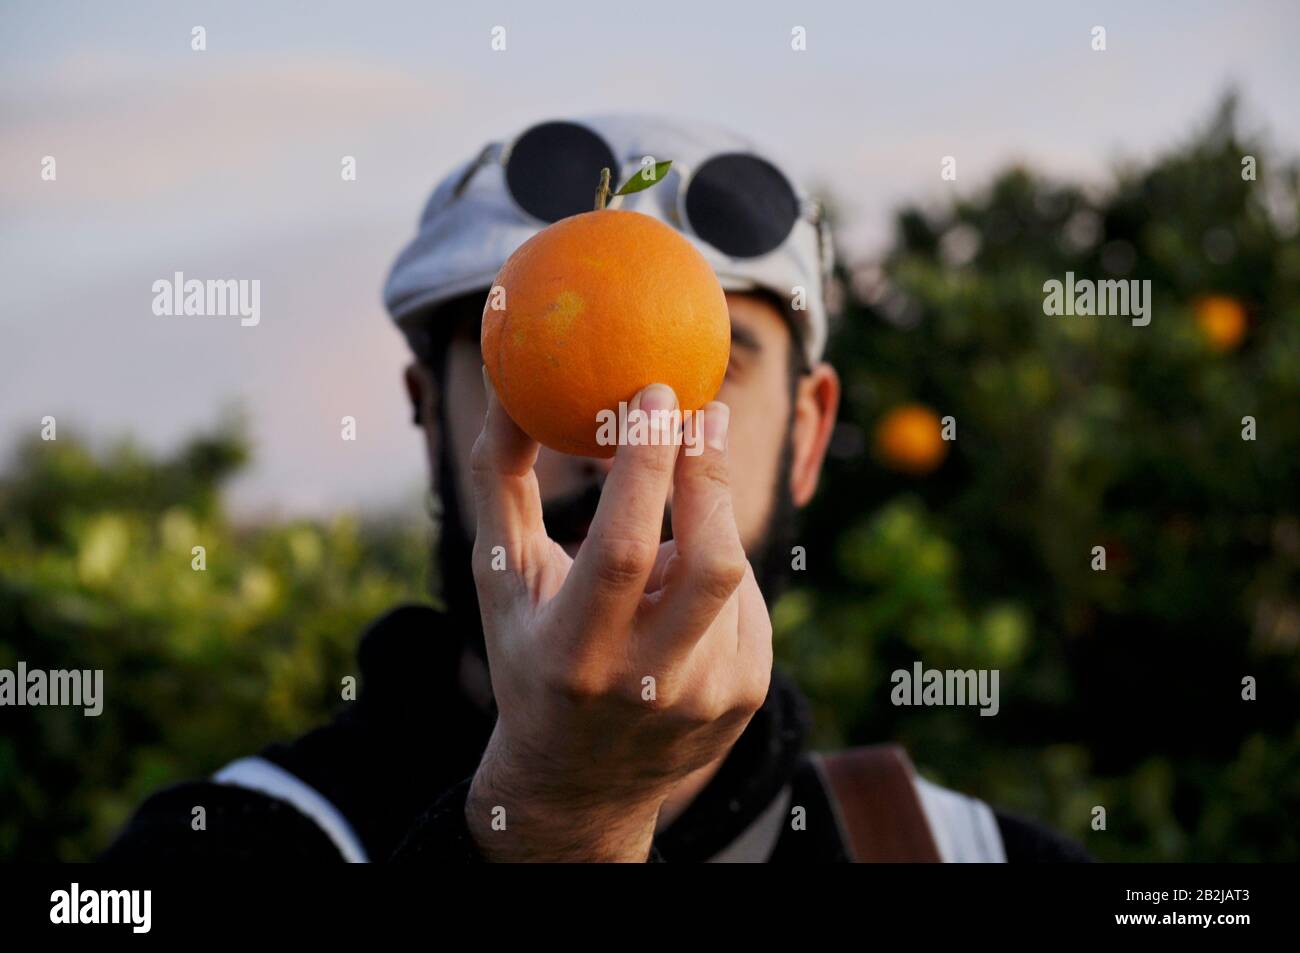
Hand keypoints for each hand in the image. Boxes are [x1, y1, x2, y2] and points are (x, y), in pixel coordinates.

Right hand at [464, 372, 772, 860]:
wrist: (578, 779)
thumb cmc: (528, 653)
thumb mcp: (501, 578)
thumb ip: (501, 482)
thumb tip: (513, 389)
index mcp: (575, 653)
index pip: (624, 549)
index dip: (647, 465)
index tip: (655, 393)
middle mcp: (648, 684)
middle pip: (710, 561)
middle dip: (708, 473)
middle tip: (699, 414)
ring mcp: (709, 697)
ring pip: (729, 570)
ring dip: (701, 524)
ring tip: (662, 534)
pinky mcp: (748, 696)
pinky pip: (747, 598)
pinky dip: (717, 569)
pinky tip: (680, 588)